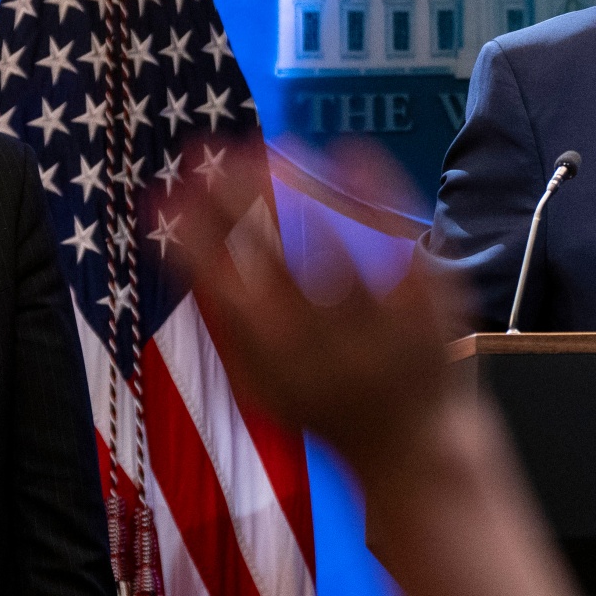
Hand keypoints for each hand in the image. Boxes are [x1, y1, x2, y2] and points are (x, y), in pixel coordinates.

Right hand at [169, 140, 580, 595]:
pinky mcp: (429, 308)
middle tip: (210, 153)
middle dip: (235, 203)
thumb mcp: (263, 383)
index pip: (218, 291)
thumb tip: (173, 249)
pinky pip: (401, 242)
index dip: (187, 238)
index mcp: (274, 367)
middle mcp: (323, 350)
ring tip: (273, 148)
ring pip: (335, 249)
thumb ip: (226, 326)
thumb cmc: (326, 405)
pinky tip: (350, 151)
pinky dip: (376, 193)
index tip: (165, 193)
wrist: (416, 446)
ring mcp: (380, 329)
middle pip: (273, 263)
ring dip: (298, 190)